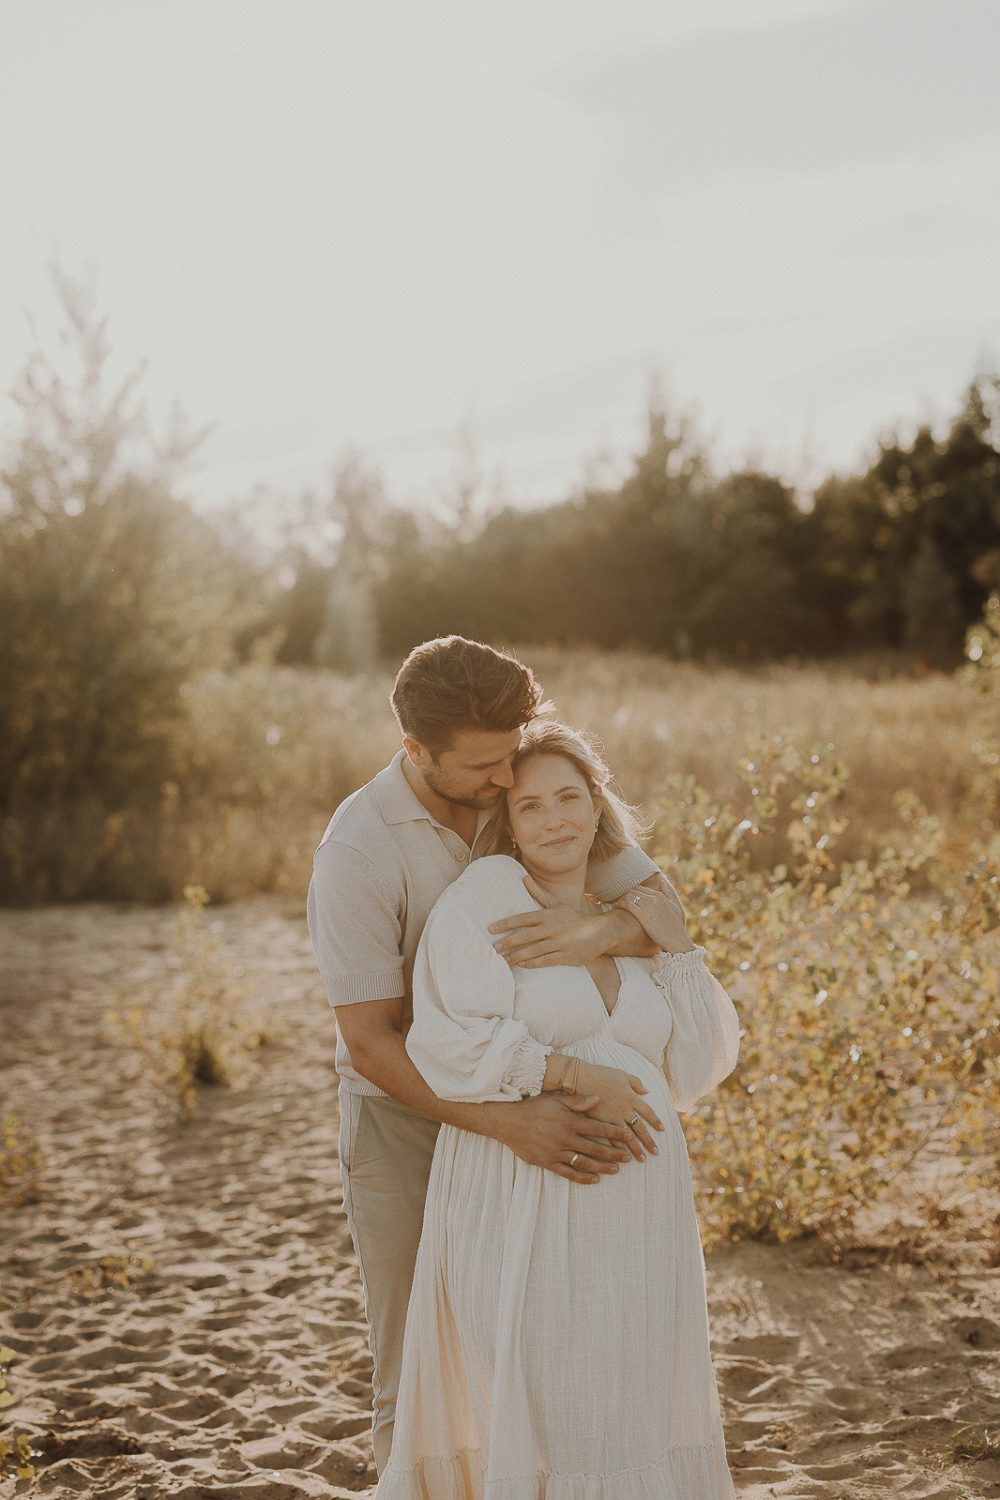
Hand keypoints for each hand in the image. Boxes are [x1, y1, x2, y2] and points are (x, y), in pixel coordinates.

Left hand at [489, 876, 609, 966]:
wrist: (598, 932)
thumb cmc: (573, 918)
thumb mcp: (556, 904)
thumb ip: (538, 893)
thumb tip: (524, 878)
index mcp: (548, 915)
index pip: (523, 918)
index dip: (506, 923)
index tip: (491, 928)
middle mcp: (553, 928)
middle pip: (526, 935)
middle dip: (508, 942)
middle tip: (494, 947)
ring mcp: (560, 942)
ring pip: (535, 950)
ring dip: (518, 955)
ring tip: (504, 959)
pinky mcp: (566, 955)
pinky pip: (547, 960)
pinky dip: (533, 963)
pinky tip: (522, 965)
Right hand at [490, 1092, 635, 1184]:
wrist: (508, 1122)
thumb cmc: (533, 1108)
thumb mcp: (555, 1099)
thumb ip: (577, 1100)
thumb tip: (598, 1098)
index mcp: (569, 1121)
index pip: (598, 1128)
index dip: (615, 1133)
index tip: (629, 1136)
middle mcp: (565, 1138)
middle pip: (595, 1148)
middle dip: (614, 1153)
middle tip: (628, 1157)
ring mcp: (557, 1152)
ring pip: (585, 1163)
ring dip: (602, 1167)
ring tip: (616, 1169)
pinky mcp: (548, 1163)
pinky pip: (569, 1173)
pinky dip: (583, 1178)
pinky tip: (595, 1180)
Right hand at [576, 1060, 662, 1157]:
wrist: (582, 1078)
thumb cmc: (601, 1074)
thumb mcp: (622, 1075)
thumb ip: (636, 1082)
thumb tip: (646, 1091)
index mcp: (631, 1097)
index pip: (648, 1111)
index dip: (655, 1121)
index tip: (662, 1129)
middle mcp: (625, 1109)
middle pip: (640, 1128)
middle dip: (648, 1141)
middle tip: (656, 1152)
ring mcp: (613, 1117)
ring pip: (628, 1136)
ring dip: (635, 1148)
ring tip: (642, 1159)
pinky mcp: (601, 1122)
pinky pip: (612, 1137)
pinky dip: (618, 1147)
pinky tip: (621, 1155)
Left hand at [614, 884, 694, 954]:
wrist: (677, 941)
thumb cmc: (675, 929)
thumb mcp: (675, 909)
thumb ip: (667, 898)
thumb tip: (659, 892)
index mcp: (661, 896)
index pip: (642, 889)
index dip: (633, 893)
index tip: (626, 898)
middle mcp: (654, 898)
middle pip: (634, 890)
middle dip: (625, 894)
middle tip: (618, 900)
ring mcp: (649, 905)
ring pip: (629, 895)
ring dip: (620, 898)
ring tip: (615, 904)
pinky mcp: (643, 914)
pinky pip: (627, 903)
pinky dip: (619, 903)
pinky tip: (615, 907)